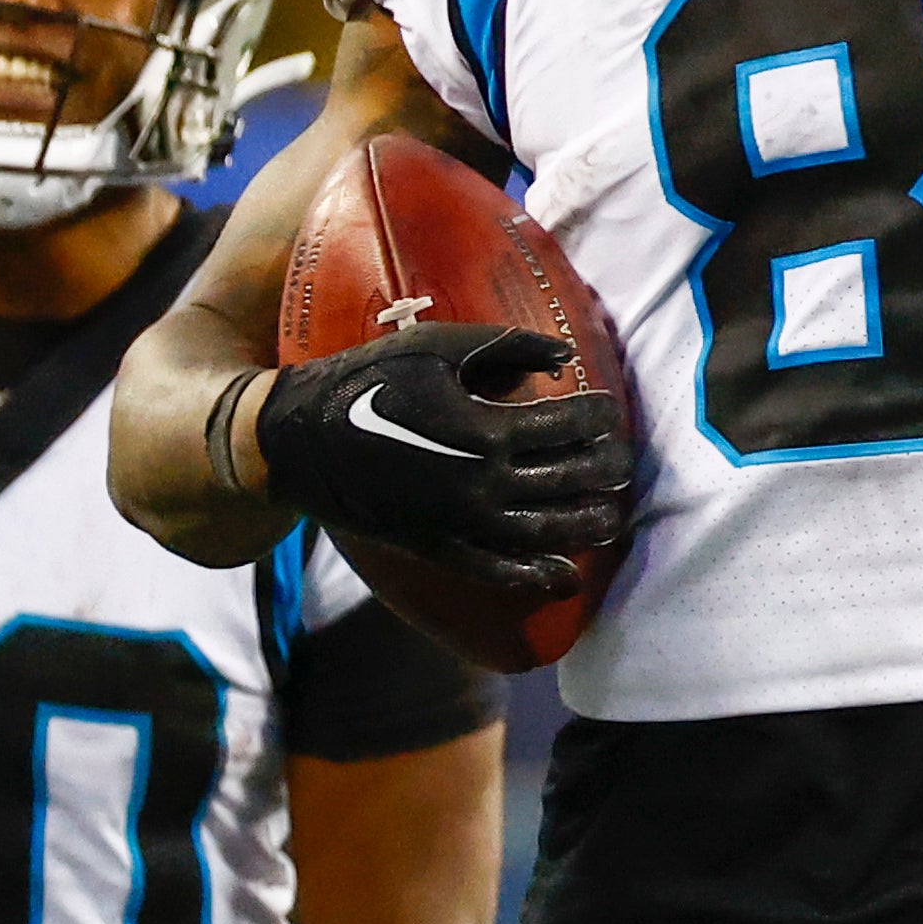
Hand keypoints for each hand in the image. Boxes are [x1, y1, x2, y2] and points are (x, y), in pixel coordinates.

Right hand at [251, 322, 635, 594]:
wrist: (300, 439)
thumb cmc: (371, 379)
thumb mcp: (438, 347)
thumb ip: (507, 346)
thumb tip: (566, 357)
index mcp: (487, 429)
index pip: (570, 426)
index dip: (600, 417)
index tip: (609, 410)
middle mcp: (482, 484)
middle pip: (569, 482)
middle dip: (605, 471)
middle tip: (622, 462)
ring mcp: (462, 524)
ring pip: (545, 533)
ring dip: (586, 526)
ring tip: (611, 516)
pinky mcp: (439, 548)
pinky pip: (497, 572)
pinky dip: (536, 577)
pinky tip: (564, 576)